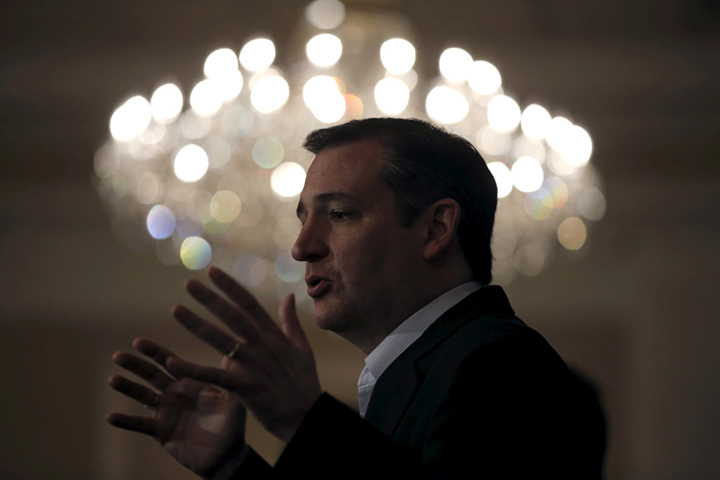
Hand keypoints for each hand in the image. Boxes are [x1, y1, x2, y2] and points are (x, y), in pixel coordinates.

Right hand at [107, 339, 246, 477]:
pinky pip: (140, 425)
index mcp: (190, 381)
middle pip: (151, 375)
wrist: (226, 456)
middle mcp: (175, 393)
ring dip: (127, 388)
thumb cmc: (232, 423)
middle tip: (117, 355)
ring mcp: (166, 412)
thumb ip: (229, 375)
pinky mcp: (161, 431)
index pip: (169, 361)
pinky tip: (111, 417)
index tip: (137, 341)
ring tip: (112, 379)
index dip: (154, 352)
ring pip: (142, 396)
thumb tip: (237, 347)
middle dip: (135, 365)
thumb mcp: (234, 396)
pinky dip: (126, 421)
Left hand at [166, 266, 321, 441]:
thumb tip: (288, 296)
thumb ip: (291, 321)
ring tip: (176, 310)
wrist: (308, 417)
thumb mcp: (302, 348)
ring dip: (197, 325)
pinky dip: (194, 370)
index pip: (249, 304)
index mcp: (274, 336)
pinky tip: (172, 363)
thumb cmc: (304, 384)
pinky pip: (215, 377)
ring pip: (221, 340)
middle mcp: (262, 346)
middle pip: (232, 316)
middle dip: (210, 298)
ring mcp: (254, 365)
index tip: (212, 272)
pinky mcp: (246, 387)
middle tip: (188, 283)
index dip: (230, 287)